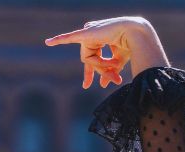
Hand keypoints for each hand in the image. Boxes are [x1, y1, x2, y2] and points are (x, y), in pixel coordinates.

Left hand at [44, 16, 169, 88]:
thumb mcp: (118, 61)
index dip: (90, 73)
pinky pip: (69, 38)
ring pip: (89, 58)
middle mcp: (92, 36)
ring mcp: (88, 34)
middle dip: (102, 70)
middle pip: (90, 60)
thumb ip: (110, 71)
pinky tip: (48, 43)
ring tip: (115, 63)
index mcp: (100, 39)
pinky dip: (59, 40)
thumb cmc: (130, 45)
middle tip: (114, 78)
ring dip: (102, 64)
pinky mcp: (86, 34)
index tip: (86, 85)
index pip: (91, 59)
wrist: (135, 34)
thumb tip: (103, 84)